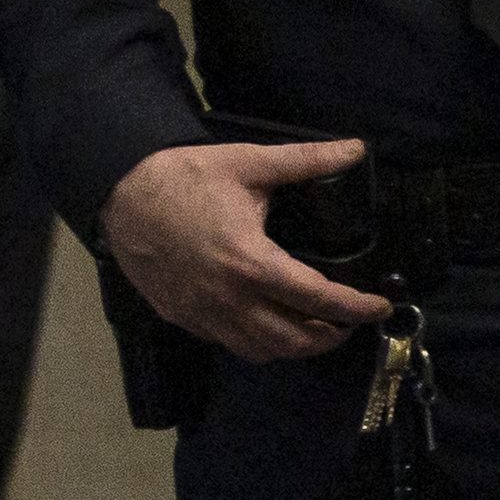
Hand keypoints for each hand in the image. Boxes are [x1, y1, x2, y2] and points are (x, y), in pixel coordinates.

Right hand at [99, 136, 393, 364]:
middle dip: (329, 337)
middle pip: (292, 341)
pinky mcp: (182, 318)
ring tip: (315, 327)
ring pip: (260, 351)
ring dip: (294, 346)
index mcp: (251, 263)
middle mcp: (229, 299)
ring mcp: (203, 314)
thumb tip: (356, 148)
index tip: (379, 307)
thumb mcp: (249, 163)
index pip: (317, 299)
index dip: (355, 308)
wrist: (120, 195)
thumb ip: (306, 160)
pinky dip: (258, 342)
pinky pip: (229, 343)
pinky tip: (269, 323)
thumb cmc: (184, 177)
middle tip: (348, 322)